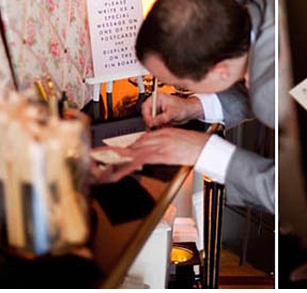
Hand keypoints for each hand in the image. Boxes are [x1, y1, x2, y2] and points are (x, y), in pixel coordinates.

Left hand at [89, 128, 210, 182]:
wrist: (207, 148)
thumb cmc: (197, 145)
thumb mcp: (178, 142)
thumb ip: (165, 144)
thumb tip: (154, 152)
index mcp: (162, 133)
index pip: (140, 140)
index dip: (126, 149)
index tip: (115, 154)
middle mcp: (158, 136)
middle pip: (133, 145)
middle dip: (115, 153)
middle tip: (99, 158)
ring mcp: (159, 144)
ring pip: (132, 152)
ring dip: (116, 161)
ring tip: (102, 169)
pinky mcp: (161, 154)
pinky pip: (140, 160)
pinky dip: (127, 167)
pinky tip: (118, 173)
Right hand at [141, 92, 203, 127]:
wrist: (190, 111)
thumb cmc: (183, 107)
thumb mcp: (173, 113)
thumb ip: (162, 118)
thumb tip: (153, 122)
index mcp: (157, 98)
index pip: (146, 107)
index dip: (147, 116)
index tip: (150, 123)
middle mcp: (156, 104)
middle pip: (147, 114)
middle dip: (151, 122)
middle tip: (155, 127)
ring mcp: (157, 111)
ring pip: (151, 120)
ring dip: (156, 125)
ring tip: (164, 126)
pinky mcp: (159, 117)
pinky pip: (155, 124)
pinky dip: (159, 126)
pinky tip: (166, 126)